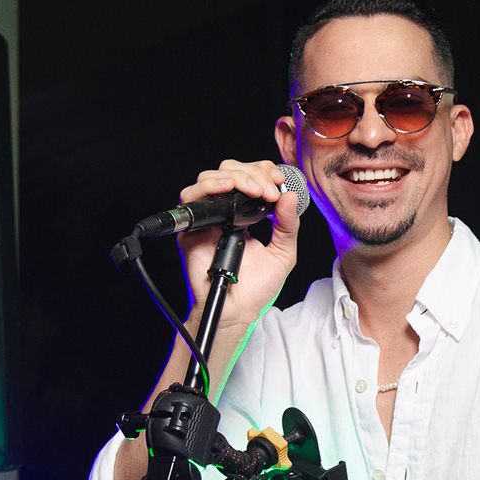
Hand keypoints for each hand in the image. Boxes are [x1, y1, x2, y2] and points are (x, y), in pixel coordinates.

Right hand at [175, 160, 300, 332]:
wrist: (237, 309)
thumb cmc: (257, 287)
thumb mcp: (283, 253)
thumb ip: (288, 225)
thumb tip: (289, 195)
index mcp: (246, 213)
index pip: (251, 176)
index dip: (263, 171)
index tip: (278, 180)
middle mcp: (225, 211)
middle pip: (230, 170)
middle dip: (253, 173)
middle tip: (269, 190)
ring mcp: (208, 218)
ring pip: (211, 177)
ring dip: (237, 177)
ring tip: (255, 191)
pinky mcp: (192, 228)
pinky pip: (190, 197)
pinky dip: (209, 187)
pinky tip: (228, 189)